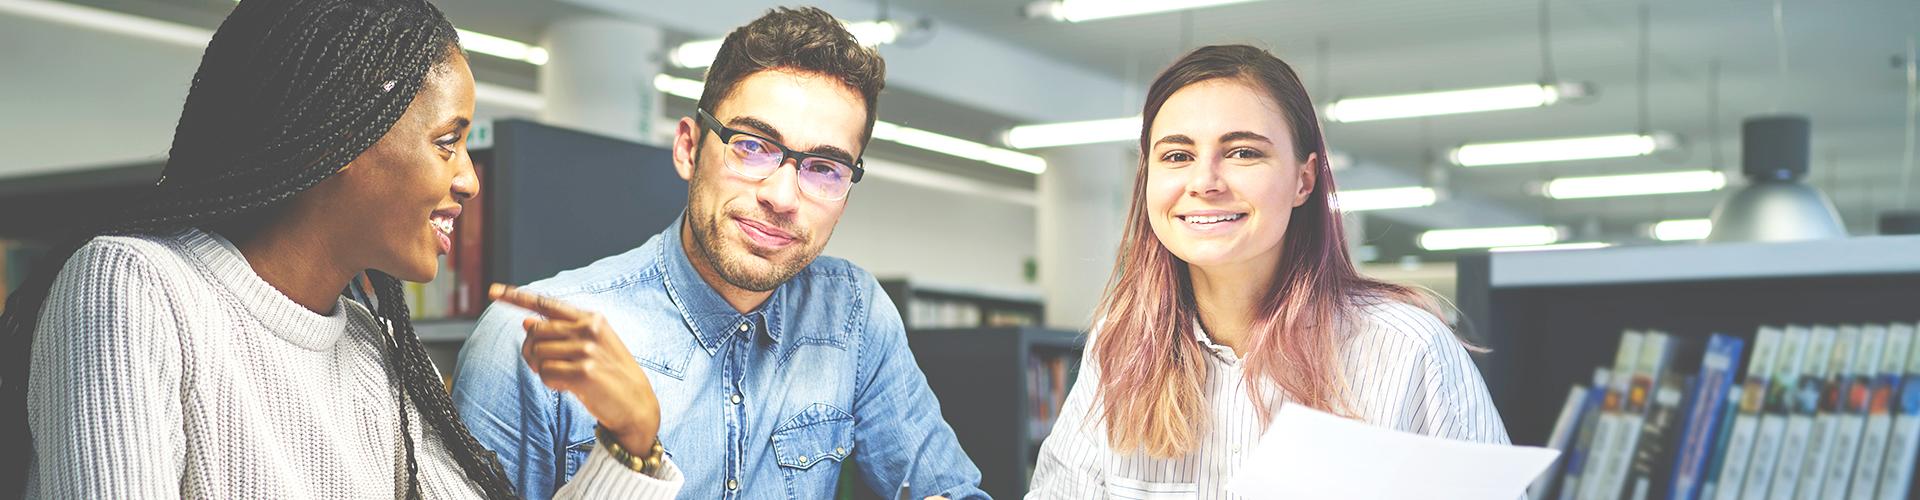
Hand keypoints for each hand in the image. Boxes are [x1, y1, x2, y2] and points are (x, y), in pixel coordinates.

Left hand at [490, 284, 660, 451]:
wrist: (636, 403)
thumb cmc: (610, 373)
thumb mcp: (591, 344)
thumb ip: (561, 331)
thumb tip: (526, 322)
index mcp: (590, 318)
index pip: (546, 303)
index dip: (516, 297)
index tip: (493, 291)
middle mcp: (588, 328)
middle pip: (535, 332)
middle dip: (531, 351)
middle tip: (543, 366)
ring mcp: (586, 349)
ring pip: (537, 354)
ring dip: (542, 369)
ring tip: (563, 377)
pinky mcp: (583, 371)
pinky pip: (545, 373)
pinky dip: (550, 382)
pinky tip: (568, 386)